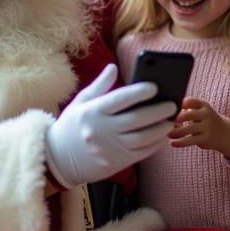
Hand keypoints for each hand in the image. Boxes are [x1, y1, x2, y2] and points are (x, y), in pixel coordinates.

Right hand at [45, 64, 176, 188]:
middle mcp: (102, 130)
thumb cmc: (71, 126)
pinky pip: (141, 153)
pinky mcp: (116, 162)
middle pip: (136, 119)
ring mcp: (110, 148)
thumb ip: (100, 85)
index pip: (119, 99)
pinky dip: (155, 145)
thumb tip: (114, 67)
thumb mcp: (80, 102)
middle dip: (157, 111)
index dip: (139, 92)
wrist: (57, 159)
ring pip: (142, 138)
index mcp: (93, 111)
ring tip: (170, 120)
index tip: (154, 87)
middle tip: (172, 105)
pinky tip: (162, 136)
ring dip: (160, 129)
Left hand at [168, 97, 229, 161]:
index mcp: (202, 104)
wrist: (224, 133)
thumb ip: (184, 111)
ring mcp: (206, 126)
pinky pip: (190, 140)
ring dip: (175, 132)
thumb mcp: (198, 111)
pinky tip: (173, 143)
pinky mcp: (205, 138)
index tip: (169, 108)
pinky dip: (180, 142)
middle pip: (189, 115)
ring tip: (168, 134)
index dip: (179, 104)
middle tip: (166, 122)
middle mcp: (206, 114)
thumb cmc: (204, 120)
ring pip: (188, 129)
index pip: (190, 101)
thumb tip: (167, 118)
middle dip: (176, 118)